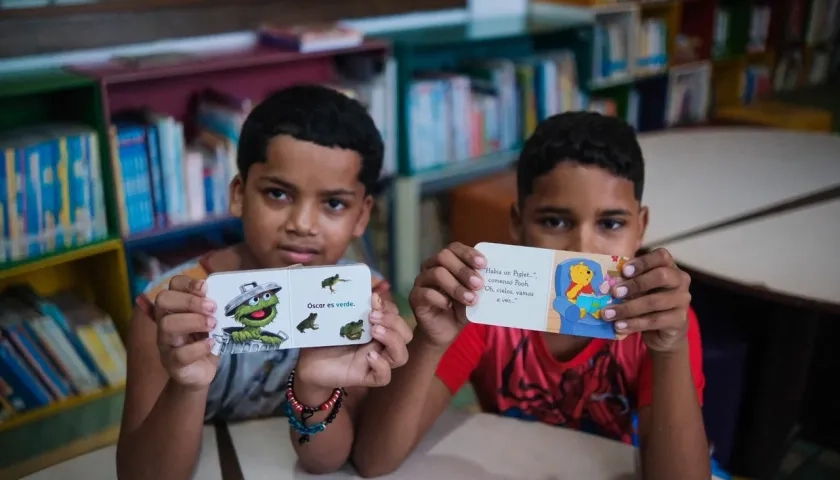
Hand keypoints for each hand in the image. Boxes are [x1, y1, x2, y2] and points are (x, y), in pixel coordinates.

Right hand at [153, 275, 219, 388]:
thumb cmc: (205, 339)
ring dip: (194, 321)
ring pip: (167, 325)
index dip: (187, 283)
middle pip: (164, 300)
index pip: (172, 285)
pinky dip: (198, 348)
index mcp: (175, 307)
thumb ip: (211, 307)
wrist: (200, 372)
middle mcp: (164, 321)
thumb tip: (222, 291)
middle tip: (212, 308)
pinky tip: (211, 344)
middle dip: (190, 301)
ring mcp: (166, 342)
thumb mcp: (210, 320)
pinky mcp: (172, 363)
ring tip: (213, 325)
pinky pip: (179, 354)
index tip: (206, 288)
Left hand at [295, 293, 412, 390]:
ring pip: (401, 356)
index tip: (373, 299)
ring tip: (375, 332)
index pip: (396, 316)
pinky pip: (384, 377)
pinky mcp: (364, 377)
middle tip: (372, 316)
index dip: (390, 308)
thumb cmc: (322, 337)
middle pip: (406, 335)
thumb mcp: (336, 314)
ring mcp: (374, 362)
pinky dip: (381, 366)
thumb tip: (373, 282)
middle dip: (394, 322)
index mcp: (375, 327)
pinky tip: (369, 356)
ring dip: (393, 340)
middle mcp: (379, 344)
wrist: (307, 363)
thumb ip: (352, 299)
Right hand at [409, 242, 485, 347]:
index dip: (468, 253)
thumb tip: (492, 278)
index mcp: (446, 261)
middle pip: (444, 256)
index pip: (454, 248)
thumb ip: (478, 285)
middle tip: (479, 284)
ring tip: (470, 300)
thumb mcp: (473, 294)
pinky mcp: (415, 297)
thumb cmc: (460, 308)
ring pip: (436, 273)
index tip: (483, 264)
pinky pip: (426, 293)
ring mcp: (421, 281)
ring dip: (456, 286)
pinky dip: (441, 299)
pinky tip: (450, 306)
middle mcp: (431, 267)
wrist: (446, 331)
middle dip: (463, 270)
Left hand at [601, 248, 691, 352]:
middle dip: (635, 284)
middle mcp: (680, 280)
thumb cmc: (646, 301)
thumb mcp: (638, 287)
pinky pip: (654, 321)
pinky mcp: (680, 320)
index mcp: (669, 266)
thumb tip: (604, 279)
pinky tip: (619, 326)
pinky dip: (634, 324)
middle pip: (661, 276)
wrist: (663, 331)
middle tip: (614, 292)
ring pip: (654, 301)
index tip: (624, 270)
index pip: (661, 256)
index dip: (642, 262)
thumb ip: (628, 279)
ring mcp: (683, 300)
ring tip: (608, 314)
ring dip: (628, 308)